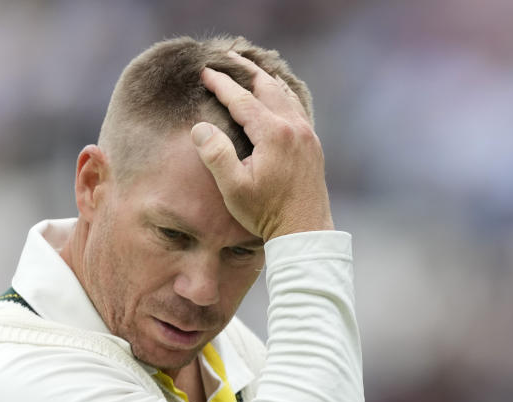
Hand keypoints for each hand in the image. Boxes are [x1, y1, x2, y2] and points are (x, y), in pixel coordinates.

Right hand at [192, 51, 333, 240]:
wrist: (304, 232)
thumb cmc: (266, 213)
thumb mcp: (233, 188)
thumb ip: (216, 155)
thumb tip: (200, 127)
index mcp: (273, 133)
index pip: (242, 98)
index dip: (222, 83)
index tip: (205, 72)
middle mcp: (293, 127)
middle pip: (267, 86)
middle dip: (245, 71)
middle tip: (227, 59)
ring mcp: (306, 135)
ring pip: (284, 95)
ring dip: (265, 80)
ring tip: (249, 72)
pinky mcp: (312, 145)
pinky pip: (295, 108)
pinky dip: (280, 95)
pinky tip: (274, 98)